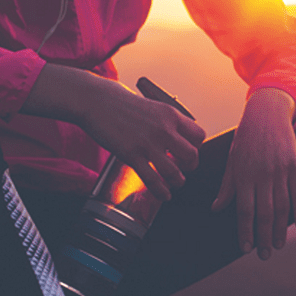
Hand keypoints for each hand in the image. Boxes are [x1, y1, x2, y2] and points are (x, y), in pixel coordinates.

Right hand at [21, 64, 204, 200]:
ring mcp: (148, 143)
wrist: (96, 101)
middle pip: (192, 155)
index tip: (188, 152)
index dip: (196, 147)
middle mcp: (164, 129)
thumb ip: (164, 120)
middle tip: (184, 169)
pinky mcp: (132, 155)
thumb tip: (173, 132)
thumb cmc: (120, 102)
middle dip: (191, 166)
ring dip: (178, 181)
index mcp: (171, 114)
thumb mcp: (151, 105)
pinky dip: (161, 191)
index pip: (199, 135)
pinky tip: (164, 195)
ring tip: (175, 183)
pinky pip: (153, 179)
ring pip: (174, 172)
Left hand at [211, 88, 295, 259]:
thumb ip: (227, 186)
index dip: (245, 231)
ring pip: (282, 206)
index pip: (244, 210)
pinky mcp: (294, 165)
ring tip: (279, 245)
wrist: (267, 113)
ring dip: (280, 228)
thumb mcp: (232, 160)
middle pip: (264, 213)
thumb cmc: (246, 138)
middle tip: (264, 255)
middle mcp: (262, 175)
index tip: (245, 248)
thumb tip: (216, 209)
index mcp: (243, 175)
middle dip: (263, 237)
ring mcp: (280, 170)